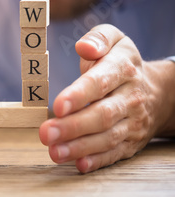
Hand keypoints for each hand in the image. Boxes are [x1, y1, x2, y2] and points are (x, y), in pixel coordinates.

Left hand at [39, 24, 166, 172]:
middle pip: (102, 115)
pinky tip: (78, 164)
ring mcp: (133, 123)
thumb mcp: (115, 40)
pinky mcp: (132, 142)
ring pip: (107, 138)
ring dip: (79, 147)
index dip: (79, 95)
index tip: (58, 105)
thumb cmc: (122, 62)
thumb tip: (84, 47)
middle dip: (73, 126)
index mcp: (123, 69)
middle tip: (46, 133)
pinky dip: (97, 161)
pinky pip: (115, 154)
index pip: (100, 83)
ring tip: (54, 151)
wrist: (159, 91)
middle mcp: (130, 98)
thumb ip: (97, 38)